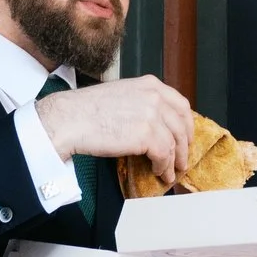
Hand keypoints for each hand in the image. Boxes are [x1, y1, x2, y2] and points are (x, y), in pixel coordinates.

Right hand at [36, 72, 193, 180]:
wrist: (69, 119)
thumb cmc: (86, 110)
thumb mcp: (121, 95)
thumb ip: (141, 103)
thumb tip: (154, 124)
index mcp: (149, 84)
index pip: (180, 104)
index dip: (187, 124)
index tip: (186, 136)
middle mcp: (154, 96)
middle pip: (182, 125)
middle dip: (184, 145)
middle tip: (182, 158)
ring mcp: (152, 115)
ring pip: (175, 142)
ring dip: (174, 161)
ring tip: (170, 172)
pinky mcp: (146, 135)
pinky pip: (163, 155)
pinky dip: (163, 167)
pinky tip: (158, 172)